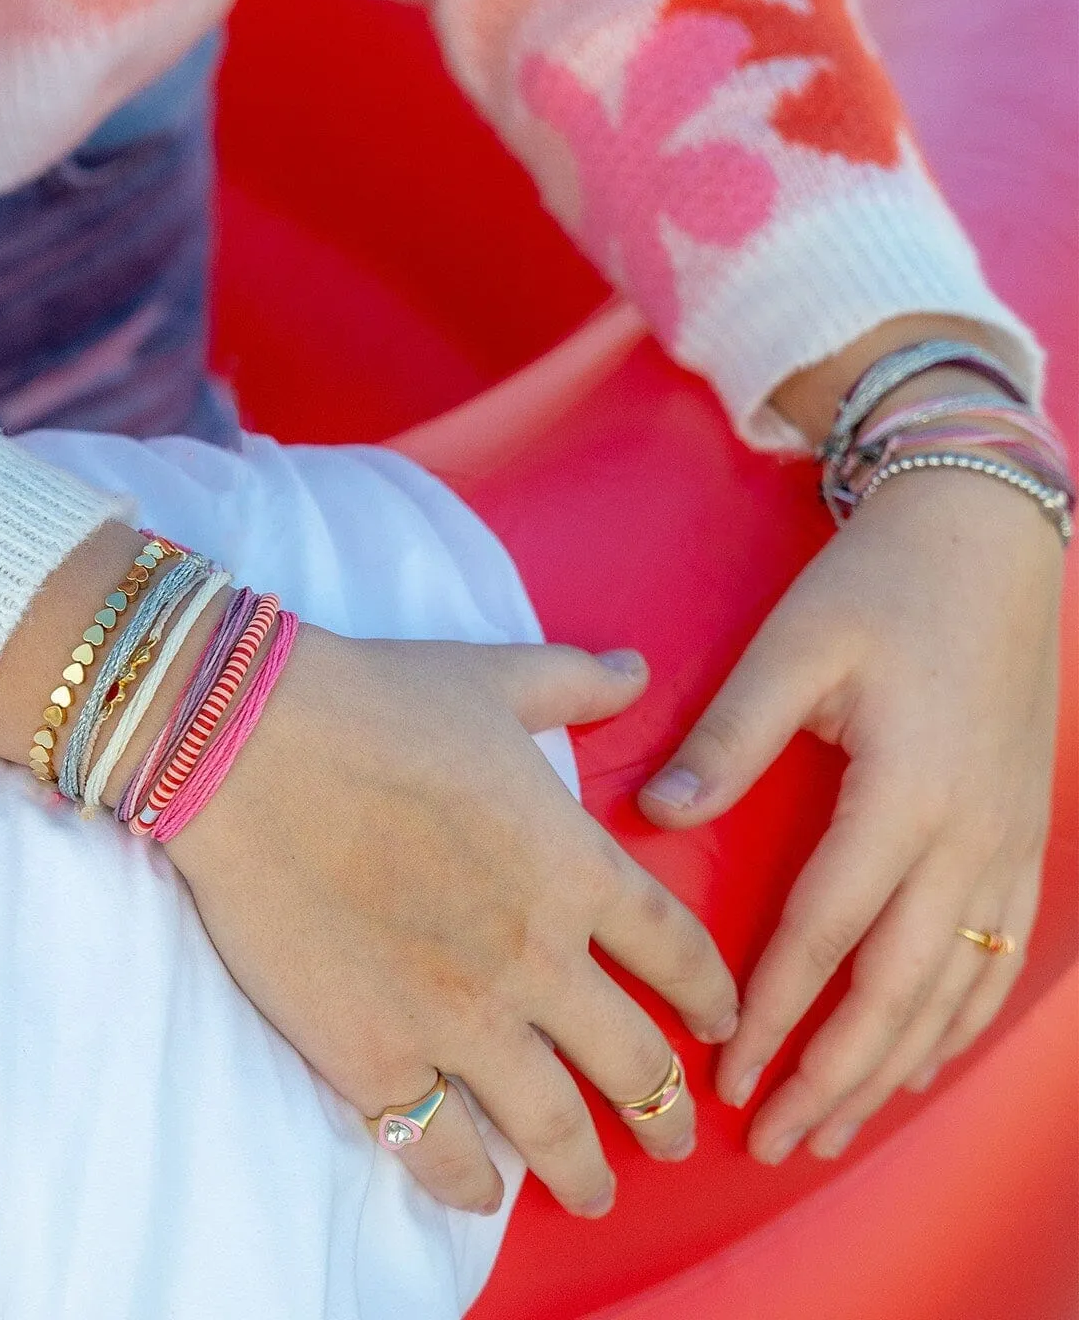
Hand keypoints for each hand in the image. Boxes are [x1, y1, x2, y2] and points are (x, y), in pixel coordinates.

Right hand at [165, 629, 739, 1215]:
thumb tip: (637, 669)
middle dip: (667, 1112)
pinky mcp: (373, 1056)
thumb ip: (578, 682)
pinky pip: (439, 1150)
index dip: (711, 996)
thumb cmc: (376, 701)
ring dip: (587, 1174)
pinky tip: (481, 1191)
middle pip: (636, 1065)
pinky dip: (469, 1182)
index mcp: (575, 868)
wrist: (248, 743)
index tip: (719, 1021)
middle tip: (674, 1136)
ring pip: (554, 1132)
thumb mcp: (494, 676)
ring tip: (597, 1192)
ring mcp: (456, 1019)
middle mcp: (535, 960)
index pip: (677, 953)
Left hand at [639, 465, 1061, 1163]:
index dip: (776, 1011)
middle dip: (835, 1076)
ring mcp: (1009, 844)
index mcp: (905, 793)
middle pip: (900, 992)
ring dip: (894, 1069)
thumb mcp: (794, 648)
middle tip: (774, 1139)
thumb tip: (654, 816)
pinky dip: (954, 1022)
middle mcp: (968, 837)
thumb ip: (727, 739)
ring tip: (835, 1127)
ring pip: (954, 991)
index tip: (726, 1071)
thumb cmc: (880, 588)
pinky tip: (916, 1058)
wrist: (989, 540)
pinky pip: (995, 959)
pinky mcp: (1025, 837)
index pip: (827, 931)